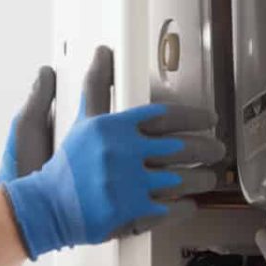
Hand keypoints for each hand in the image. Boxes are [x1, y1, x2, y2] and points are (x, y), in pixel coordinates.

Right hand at [2, 47, 222, 258]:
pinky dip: (185, 207)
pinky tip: (192, 204)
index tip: (210, 120)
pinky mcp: (131, 212)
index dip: (194, 117)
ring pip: (180, 179)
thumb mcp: (84, 122)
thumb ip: (97, 88)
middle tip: (218, 150)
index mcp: (115, 128)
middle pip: (181, 147)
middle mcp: (124, 154)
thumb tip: (103, 53)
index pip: (166, 116)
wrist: (47, 207)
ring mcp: (129, 185)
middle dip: (206, 149)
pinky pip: (169, 208)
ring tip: (209, 178)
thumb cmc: (67, 166)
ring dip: (201, 179)